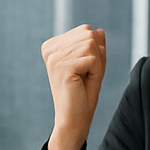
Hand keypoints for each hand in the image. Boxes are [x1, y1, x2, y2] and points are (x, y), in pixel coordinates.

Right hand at [42, 24, 106, 149]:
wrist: (73, 119)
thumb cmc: (83, 93)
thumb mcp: (93, 65)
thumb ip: (96, 47)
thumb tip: (99, 30)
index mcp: (53, 45)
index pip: (86, 30)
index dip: (94, 50)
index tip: (83, 69)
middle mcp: (50, 48)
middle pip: (89, 34)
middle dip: (96, 56)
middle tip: (85, 76)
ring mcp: (54, 56)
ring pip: (92, 44)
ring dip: (96, 65)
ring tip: (83, 80)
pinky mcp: (62, 66)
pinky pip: (93, 59)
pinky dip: (96, 71)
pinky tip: (83, 84)